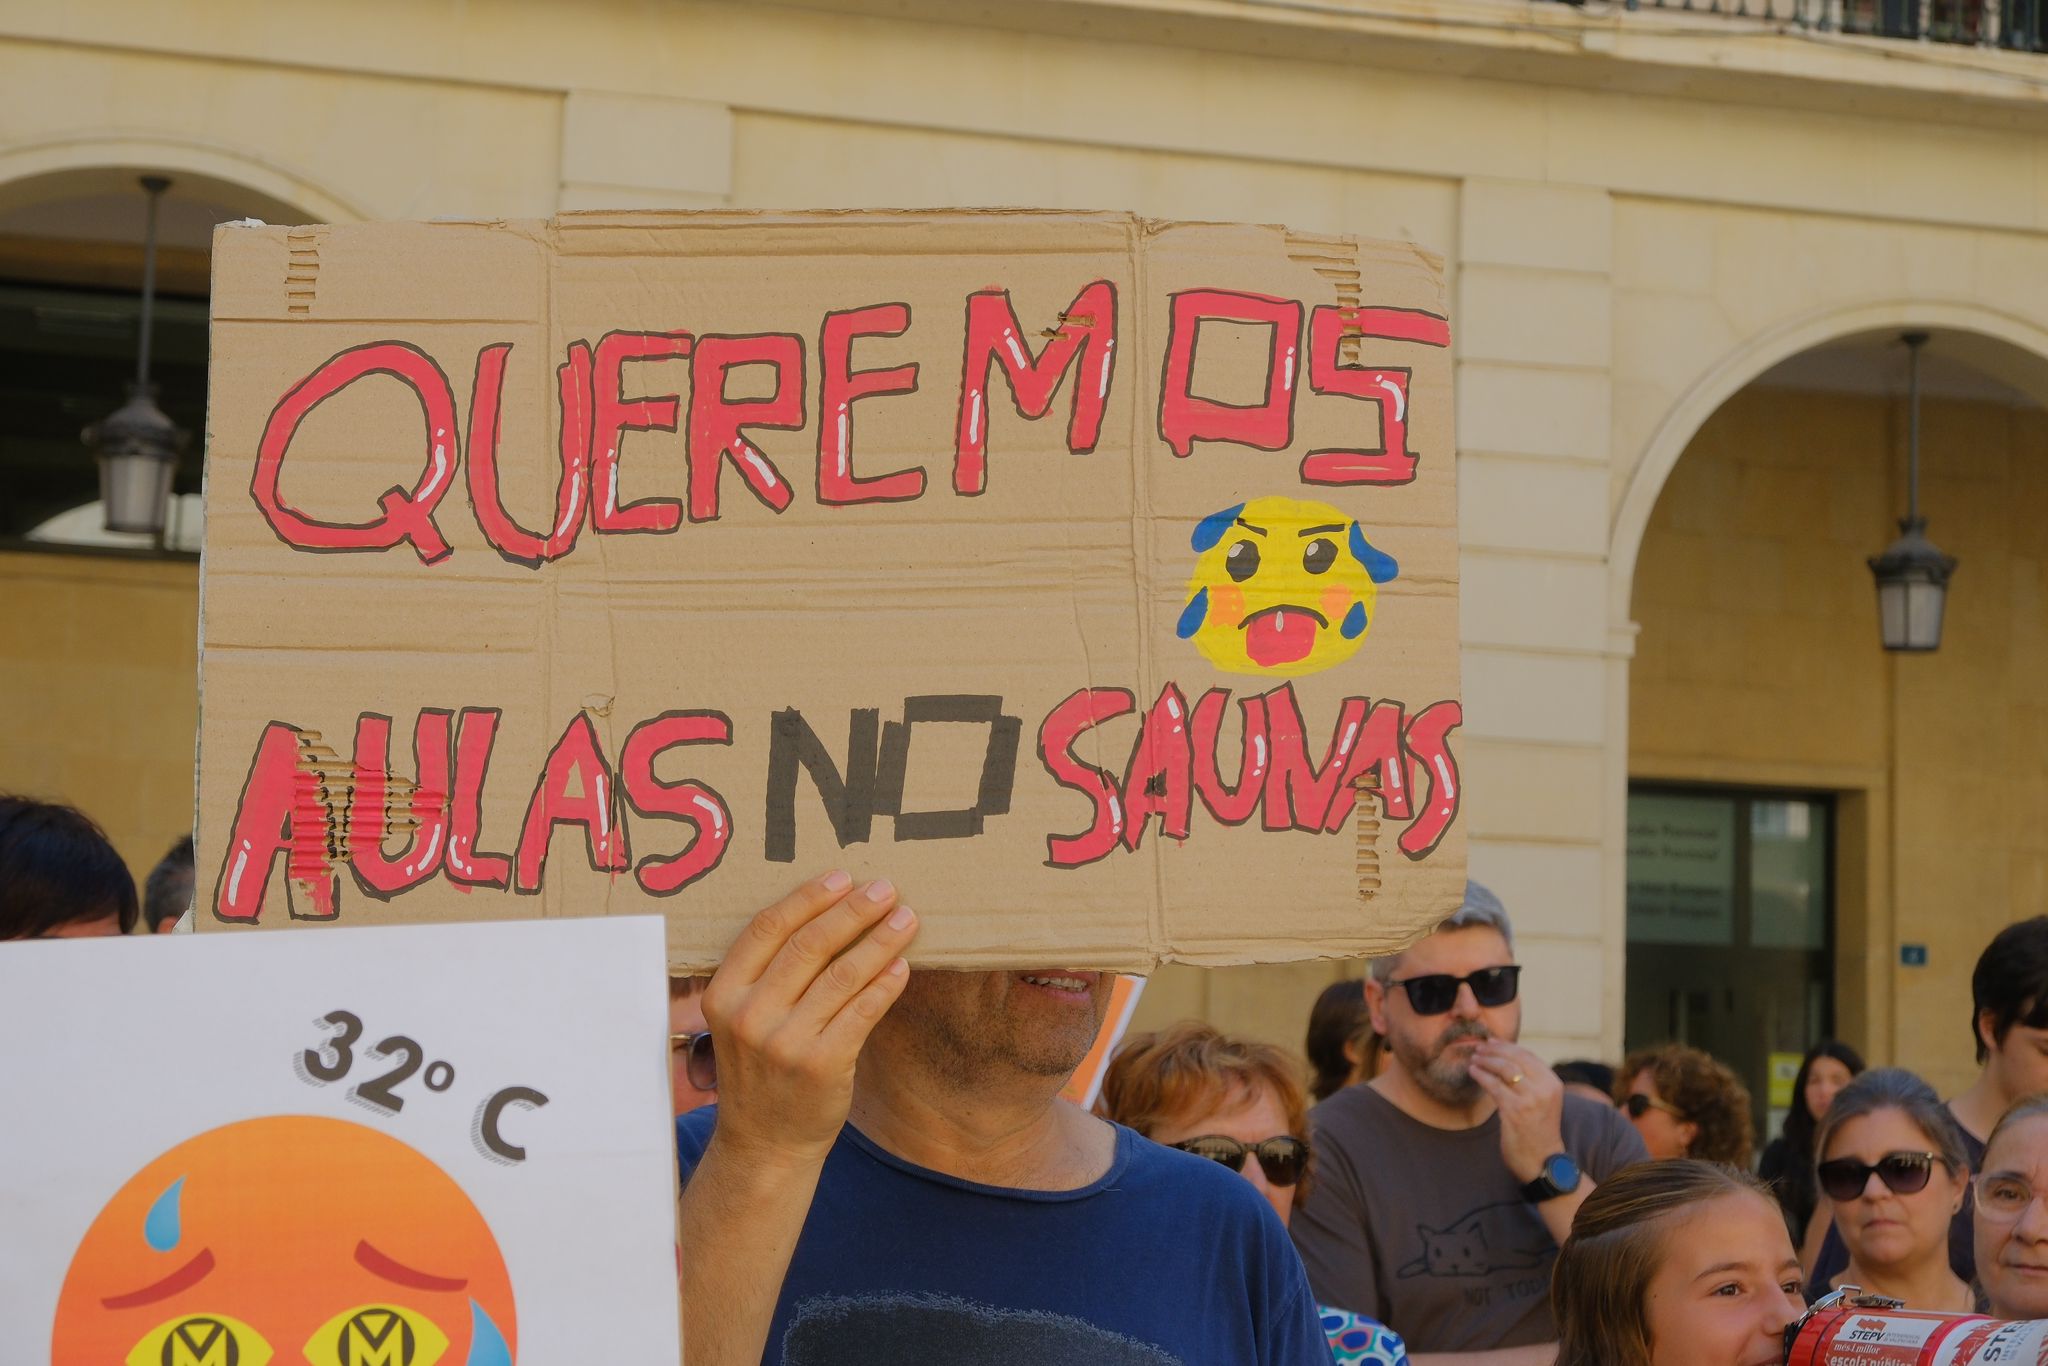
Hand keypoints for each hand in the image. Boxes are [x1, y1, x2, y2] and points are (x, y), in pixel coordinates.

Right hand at [700, 871, 918, 1168]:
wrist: (765, 1143)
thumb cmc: (760, 1071)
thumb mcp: (741, 1021)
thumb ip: (767, 975)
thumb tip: (829, 914)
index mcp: (723, 994)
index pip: (767, 929)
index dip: (808, 898)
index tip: (842, 876)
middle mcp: (749, 1015)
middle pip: (808, 945)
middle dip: (853, 911)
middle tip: (885, 888)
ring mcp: (785, 1042)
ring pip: (842, 974)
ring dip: (879, 941)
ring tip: (906, 919)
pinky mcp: (821, 1064)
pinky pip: (862, 1012)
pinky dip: (885, 984)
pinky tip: (902, 966)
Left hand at [1470, 1041, 1564, 1183]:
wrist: (1542, 1161)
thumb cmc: (1537, 1130)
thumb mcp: (1542, 1100)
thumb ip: (1530, 1081)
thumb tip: (1506, 1057)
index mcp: (1553, 1083)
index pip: (1528, 1055)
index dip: (1507, 1046)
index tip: (1491, 1041)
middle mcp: (1545, 1088)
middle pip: (1515, 1058)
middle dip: (1494, 1050)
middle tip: (1479, 1048)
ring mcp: (1531, 1099)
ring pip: (1504, 1069)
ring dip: (1485, 1061)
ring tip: (1474, 1059)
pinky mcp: (1515, 1110)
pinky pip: (1494, 1086)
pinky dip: (1481, 1075)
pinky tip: (1473, 1072)